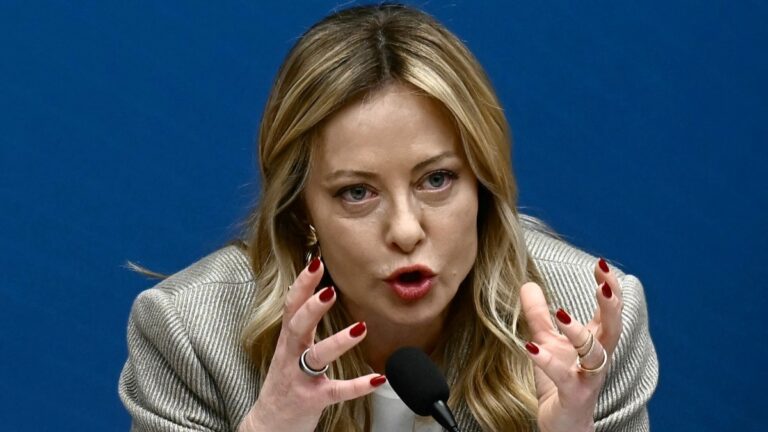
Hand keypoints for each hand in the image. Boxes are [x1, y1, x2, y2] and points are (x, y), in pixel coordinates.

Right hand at [238, 258, 383, 431]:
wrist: (269, 426)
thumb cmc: (285, 383)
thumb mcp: (289, 350)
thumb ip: (303, 325)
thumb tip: (320, 291)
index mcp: (288, 340)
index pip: (291, 306)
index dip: (302, 284)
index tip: (316, 262)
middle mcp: (290, 356)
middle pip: (298, 326)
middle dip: (312, 308)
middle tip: (329, 290)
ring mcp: (299, 378)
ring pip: (317, 357)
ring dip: (338, 342)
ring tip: (360, 328)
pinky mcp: (311, 400)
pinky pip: (336, 391)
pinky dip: (357, 386)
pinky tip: (377, 379)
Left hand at [520, 258, 622, 431]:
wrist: (563, 425)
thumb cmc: (560, 382)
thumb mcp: (547, 342)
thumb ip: (539, 315)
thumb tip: (528, 283)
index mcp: (594, 343)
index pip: (608, 312)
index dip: (609, 289)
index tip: (602, 264)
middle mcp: (596, 360)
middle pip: (612, 329)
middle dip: (611, 305)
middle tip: (603, 282)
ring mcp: (587, 379)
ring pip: (594, 355)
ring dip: (579, 333)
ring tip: (561, 313)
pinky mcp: (572, 396)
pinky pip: (564, 378)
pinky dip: (548, 362)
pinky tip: (531, 348)